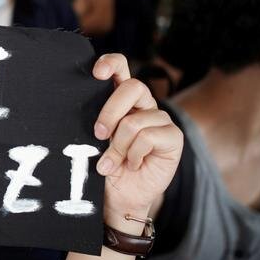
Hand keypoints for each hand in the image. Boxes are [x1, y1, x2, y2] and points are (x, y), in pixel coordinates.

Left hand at [91, 54, 182, 230]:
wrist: (118, 196)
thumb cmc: (104, 165)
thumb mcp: (93, 140)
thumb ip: (97, 120)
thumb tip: (86, 109)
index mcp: (121, 99)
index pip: (121, 67)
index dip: (111, 63)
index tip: (97, 73)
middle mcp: (143, 104)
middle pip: (132, 87)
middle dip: (110, 112)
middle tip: (98, 134)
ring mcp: (160, 119)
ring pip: (135, 121)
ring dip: (118, 147)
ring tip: (113, 163)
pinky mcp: (173, 137)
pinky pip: (148, 138)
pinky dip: (134, 155)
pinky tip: (133, 165)